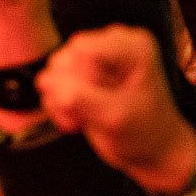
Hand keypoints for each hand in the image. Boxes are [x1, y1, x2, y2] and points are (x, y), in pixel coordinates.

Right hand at [38, 25, 195, 195]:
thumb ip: (80, 98)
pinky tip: (79, 121)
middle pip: (65, 59)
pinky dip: (59, 107)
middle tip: (92, 116)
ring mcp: (95, 58)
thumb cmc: (143, 133)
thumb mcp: (115, 117)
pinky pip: (51, 85)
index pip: (81, 49)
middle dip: (69, 93)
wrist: (150, 151)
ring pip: (53, 72)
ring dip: (62, 103)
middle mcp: (112, 44)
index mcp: (132, 45)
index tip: (99, 104)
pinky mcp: (81, 75)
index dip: (79, 80)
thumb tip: (44, 80)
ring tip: (86, 119)